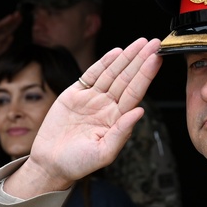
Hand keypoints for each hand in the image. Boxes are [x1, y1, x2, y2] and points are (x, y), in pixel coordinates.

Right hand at [0, 12, 22, 65]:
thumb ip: (5, 45)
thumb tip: (12, 36)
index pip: (9, 29)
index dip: (15, 24)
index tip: (20, 18)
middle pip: (5, 26)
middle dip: (12, 21)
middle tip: (18, 14)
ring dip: (4, 22)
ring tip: (11, 17)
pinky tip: (0, 24)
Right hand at [5, 37, 162, 198]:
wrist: (50, 164)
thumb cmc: (77, 163)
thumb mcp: (103, 153)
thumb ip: (122, 133)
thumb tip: (139, 112)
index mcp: (117, 119)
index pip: (135, 92)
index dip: (146, 74)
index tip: (156, 58)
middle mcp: (107, 106)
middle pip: (127, 78)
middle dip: (140, 60)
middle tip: (154, 43)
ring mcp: (92, 99)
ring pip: (112, 73)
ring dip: (126, 57)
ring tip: (140, 43)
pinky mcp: (74, 95)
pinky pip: (91, 75)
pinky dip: (103, 63)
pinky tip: (116, 52)